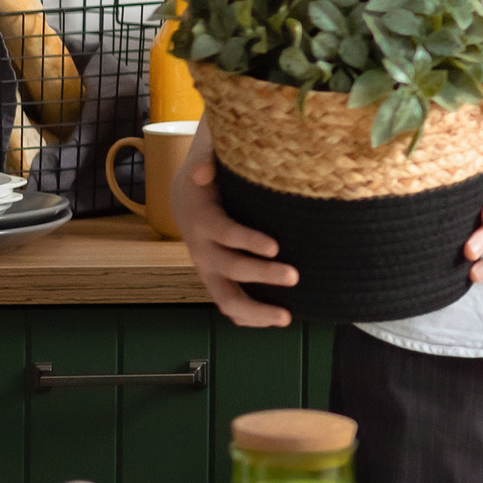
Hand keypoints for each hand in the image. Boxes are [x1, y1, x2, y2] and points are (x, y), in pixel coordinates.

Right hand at [174, 152, 296, 329]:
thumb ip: (209, 161)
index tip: (276, 246)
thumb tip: (204, 170)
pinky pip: (229, 307)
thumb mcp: (207, 162)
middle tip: (295, 276)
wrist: (187, 200)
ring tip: (286, 318)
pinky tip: (275, 321)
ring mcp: (209, 271)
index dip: (248, 241)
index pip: (226, 233)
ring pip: (226, 300)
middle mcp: (203, 250)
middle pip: (230, 269)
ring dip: (256, 311)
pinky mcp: (217, 281)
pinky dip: (249, 319)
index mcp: (203, 220)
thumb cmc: (211, 178)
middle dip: (263, 275)